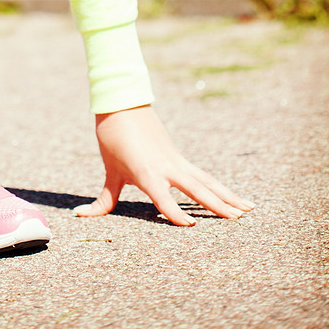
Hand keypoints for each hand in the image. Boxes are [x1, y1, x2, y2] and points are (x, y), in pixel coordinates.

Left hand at [75, 104, 254, 225]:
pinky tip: (232, 197)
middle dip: (217, 204)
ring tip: (249, 209)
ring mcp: (175, 161)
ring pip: (205, 181)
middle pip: (196, 188)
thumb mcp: (109, 170)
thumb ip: (103, 200)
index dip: (173, 212)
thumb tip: (80, 216)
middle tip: (239, 219)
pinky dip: (217, 186)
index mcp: (146, 171)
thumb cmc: (113, 138)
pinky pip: (201, 175)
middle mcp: (166, 167)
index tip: (189, 226)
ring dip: (227, 195)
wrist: (122, 103)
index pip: (162, 196)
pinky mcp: (178, 157)